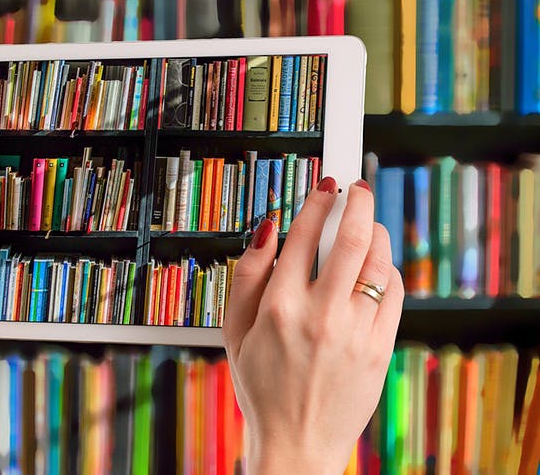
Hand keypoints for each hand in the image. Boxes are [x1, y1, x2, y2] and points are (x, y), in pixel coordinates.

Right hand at [223, 177, 403, 473]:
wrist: (296, 443)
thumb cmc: (262, 387)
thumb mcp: (234, 332)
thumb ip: (246, 276)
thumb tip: (266, 230)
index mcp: (280, 308)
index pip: (304, 236)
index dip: (317, 202)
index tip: (325, 187)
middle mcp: (320, 316)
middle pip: (352, 240)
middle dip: (359, 202)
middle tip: (360, 188)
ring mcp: (355, 333)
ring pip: (379, 263)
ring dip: (377, 234)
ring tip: (369, 226)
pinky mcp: (380, 349)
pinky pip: (395, 295)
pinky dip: (390, 271)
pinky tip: (377, 267)